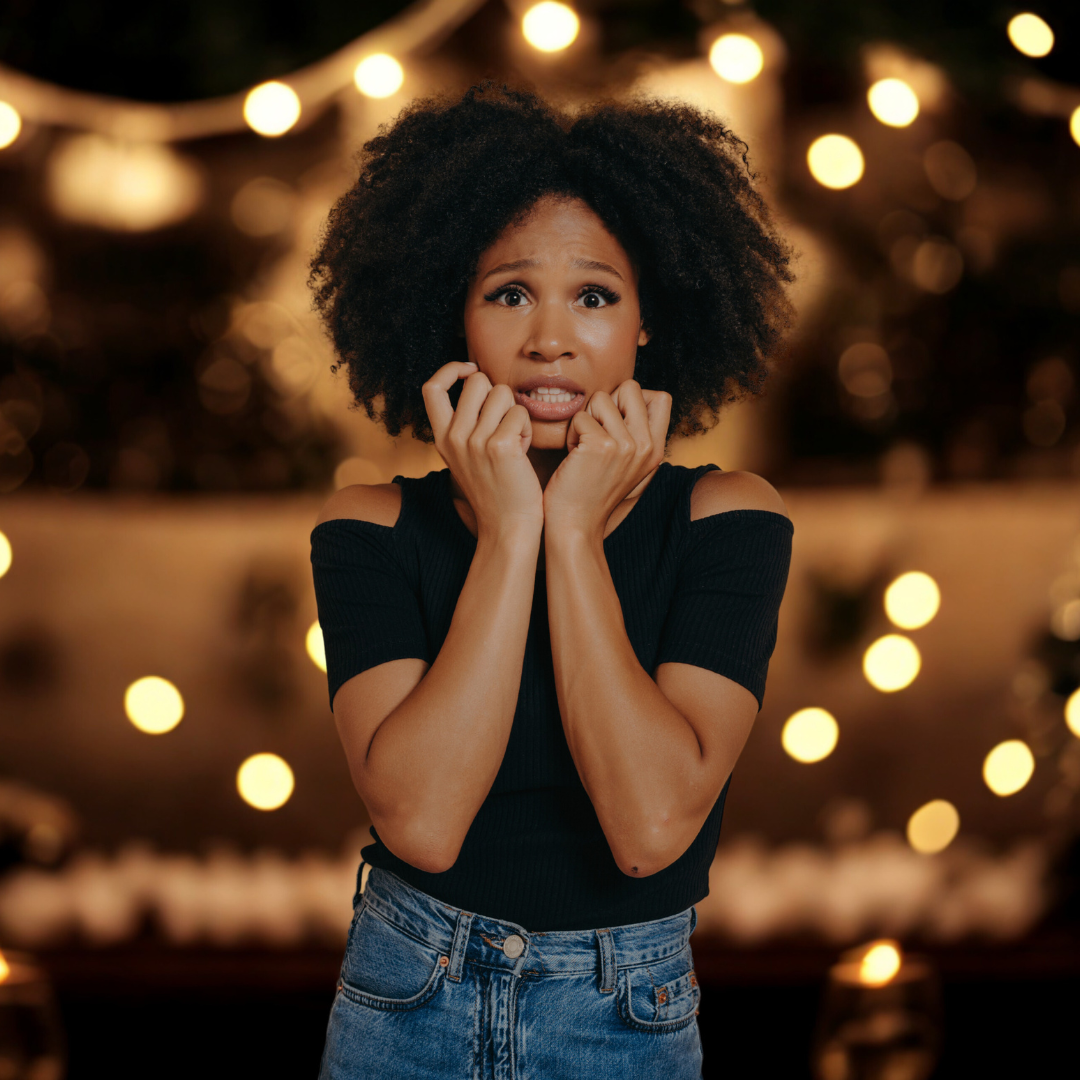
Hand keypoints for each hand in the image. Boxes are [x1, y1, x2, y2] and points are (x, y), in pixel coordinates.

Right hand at [422, 361, 543, 539]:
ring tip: (514, 440)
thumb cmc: (495, 489)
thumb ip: (464, 424)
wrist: (507, 526)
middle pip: (477, 381)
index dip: (451, 369)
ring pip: (502, 393)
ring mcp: (475, 442)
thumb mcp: (465, 456)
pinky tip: (523, 451)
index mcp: (441, 438)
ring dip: (515, 412)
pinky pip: (520, 413)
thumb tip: (476, 382)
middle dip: (497, 393)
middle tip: (504, 422)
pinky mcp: (500, 446)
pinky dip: (528, 428)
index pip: (432, 387)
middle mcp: (454, 437)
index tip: (470, 371)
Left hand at [543, 380, 670, 540]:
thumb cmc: (592, 491)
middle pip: (631, 387)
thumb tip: (626, 396)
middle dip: (606, 402)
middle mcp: (646, 446)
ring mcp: (626, 445)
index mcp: (656, 449)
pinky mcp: (601, 445)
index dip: (634, 399)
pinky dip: (571, 434)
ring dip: (585, 419)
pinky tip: (573, 456)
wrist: (576, 524)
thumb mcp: (628, 465)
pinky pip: (580, 417)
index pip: (662, 397)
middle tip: (596, 431)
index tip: (615, 421)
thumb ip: (635, 434)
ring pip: (601, 398)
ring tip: (583, 446)